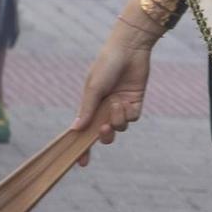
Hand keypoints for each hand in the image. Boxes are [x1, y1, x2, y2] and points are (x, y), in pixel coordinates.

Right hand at [70, 16, 155, 165]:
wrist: (130, 49)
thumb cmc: (107, 65)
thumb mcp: (94, 88)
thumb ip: (87, 108)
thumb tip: (76, 130)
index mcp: (91, 106)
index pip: (84, 131)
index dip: (82, 147)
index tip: (80, 163)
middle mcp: (105, 109)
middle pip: (103, 135)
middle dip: (103, 137)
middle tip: (103, 129)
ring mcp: (121, 106)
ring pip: (119, 128)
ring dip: (117, 120)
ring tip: (116, 104)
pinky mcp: (136, 102)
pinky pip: (132, 118)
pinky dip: (128, 114)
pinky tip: (125, 102)